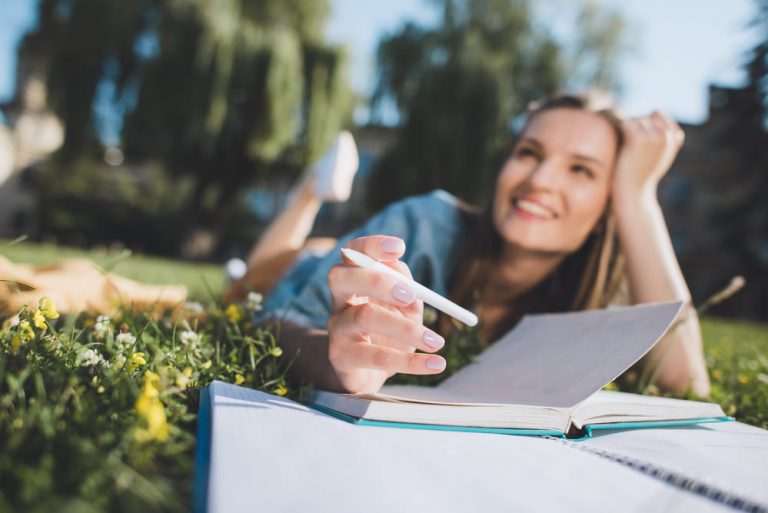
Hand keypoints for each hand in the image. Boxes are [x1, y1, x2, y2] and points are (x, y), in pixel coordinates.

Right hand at [326, 236, 445, 393]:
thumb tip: (408, 279)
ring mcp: (336, 329)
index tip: (399, 247)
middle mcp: (339, 301)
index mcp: (354, 280)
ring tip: (436, 341)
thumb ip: (407, 288)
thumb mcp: (404, 308)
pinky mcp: (340, 358)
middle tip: (410, 295)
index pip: (352, 252)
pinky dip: (410, 362)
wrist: (369, 374)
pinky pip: (375, 357)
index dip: (371, 246)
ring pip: (363, 317)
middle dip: (376, 280)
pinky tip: (435, 364)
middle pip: (342, 277)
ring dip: (406, 328)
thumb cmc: (390, 333)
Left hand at [613, 111, 684, 200]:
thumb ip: (664, 134)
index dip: (645, 126)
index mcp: (675, 137)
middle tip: (634, 151)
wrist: (634, 192)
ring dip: (627, 133)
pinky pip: (625, 124)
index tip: (642, 146)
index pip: (658, 114)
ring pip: (634, 120)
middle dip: (636, 128)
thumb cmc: (643, 174)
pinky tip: (623, 147)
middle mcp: (667, 135)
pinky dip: (620, 134)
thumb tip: (657, 110)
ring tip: (630, 153)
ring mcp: (654, 136)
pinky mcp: (638, 139)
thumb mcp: (661, 152)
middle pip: (645, 116)